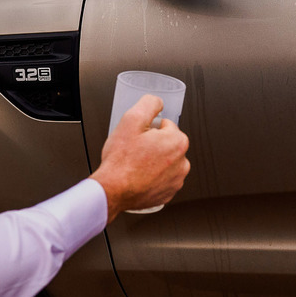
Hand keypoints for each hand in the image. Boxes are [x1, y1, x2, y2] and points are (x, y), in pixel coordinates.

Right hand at [91, 95, 189, 217]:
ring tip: (136, 164)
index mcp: (178, 142)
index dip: (149, 129)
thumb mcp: (131, 120)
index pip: (166, 126)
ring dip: (154, 161)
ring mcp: (177, 180)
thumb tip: (158, 102)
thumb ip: (149, 104)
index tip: (139, 137)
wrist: (112, 190)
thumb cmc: (121, 160)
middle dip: (153, 144)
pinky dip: (153, 177)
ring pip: (165, 162)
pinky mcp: (168, 194)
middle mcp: (183, 162)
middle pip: (167, 144)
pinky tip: (139, 177)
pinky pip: (162, 179)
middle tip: (135, 150)